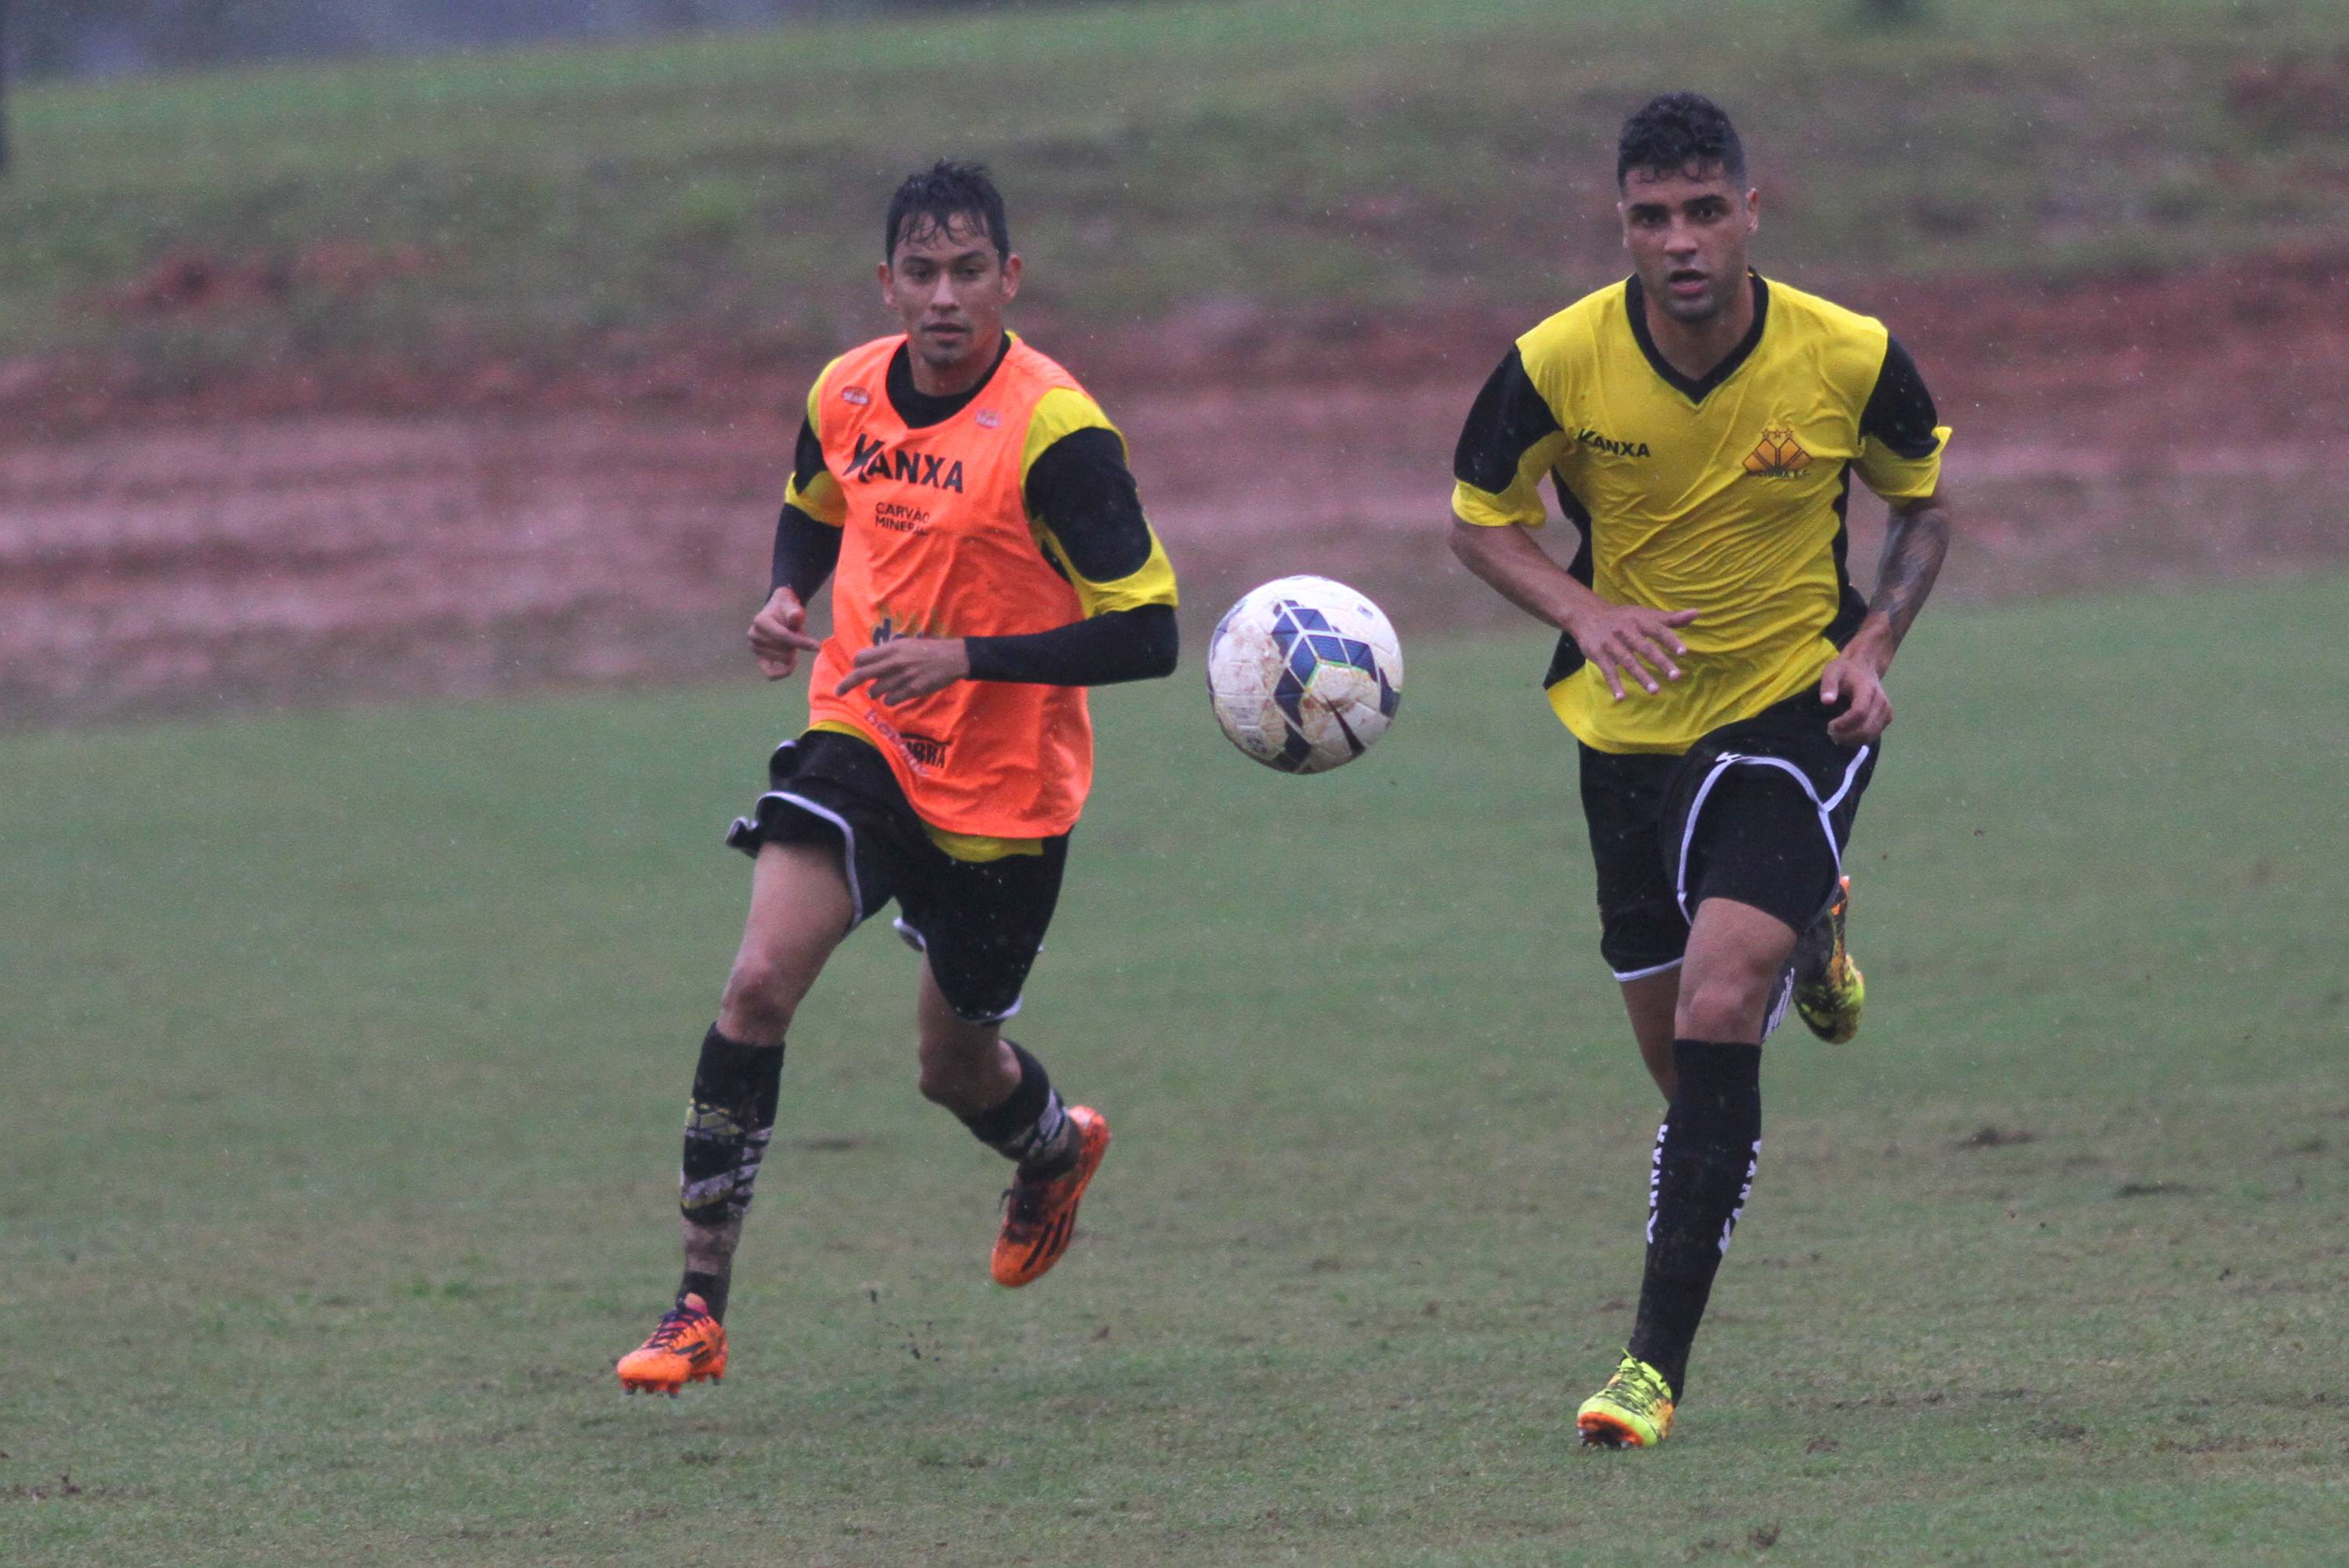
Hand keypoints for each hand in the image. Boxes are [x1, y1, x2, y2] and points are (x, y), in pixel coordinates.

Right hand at [748, 587, 822, 679]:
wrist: (778, 612)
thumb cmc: (788, 609)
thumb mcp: (793, 606)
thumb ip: (795, 612)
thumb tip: (796, 616)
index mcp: (760, 621)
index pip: (783, 636)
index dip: (801, 642)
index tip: (818, 646)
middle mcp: (754, 635)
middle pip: (785, 650)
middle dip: (797, 643)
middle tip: (796, 633)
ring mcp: (755, 648)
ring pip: (783, 660)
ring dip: (793, 651)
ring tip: (792, 640)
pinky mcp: (759, 659)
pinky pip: (770, 674)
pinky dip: (783, 672)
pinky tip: (793, 664)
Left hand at [834, 637, 970, 704]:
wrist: (951, 658)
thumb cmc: (928, 649)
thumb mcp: (906, 644)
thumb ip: (888, 652)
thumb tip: (871, 661)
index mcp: (891, 648)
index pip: (862, 658)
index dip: (858, 664)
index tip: (858, 668)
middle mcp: (893, 662)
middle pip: (861, 675)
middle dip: (846, 684)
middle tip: (838, 691)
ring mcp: (901, 677)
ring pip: (875, 690)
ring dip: (876, 692)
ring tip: (884, 689)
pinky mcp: (911, 690)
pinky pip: (890, 700)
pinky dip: (890, 699)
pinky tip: (896, 695)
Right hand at [1566, 602, 1700, 699]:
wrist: (1587, 615)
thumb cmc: (1623, 617)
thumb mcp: (1645, 615)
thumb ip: (1671, 618)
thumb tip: (1696, 613)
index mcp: (1639, 621)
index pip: (1658, 630)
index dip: (1670, 640)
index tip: (1683, 653)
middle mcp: (1626, 631)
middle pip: (1645, 648)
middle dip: (1660, 662)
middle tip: (1675, 676)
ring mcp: (1611, 643)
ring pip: (1628, 661)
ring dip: (1641, 676)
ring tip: (1655, 691)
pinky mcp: (1598, 654)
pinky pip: (1607, 671)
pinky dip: (1614, 684)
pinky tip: (1621, 697)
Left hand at [1819, 649, 1891, 745]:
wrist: (1865, 666)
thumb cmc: (1845, 670)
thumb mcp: (1832, 671)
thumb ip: (1829, 685)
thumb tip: (1826, 701)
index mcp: (1867, 690)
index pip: (1859, 713)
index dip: (1844, 724)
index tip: (1830, 726)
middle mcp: (1881, 701)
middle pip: (1866, 728)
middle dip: (1846, 736)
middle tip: (1831, 733)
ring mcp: (1886, 710)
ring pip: (1871, 735)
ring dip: (1852, 740)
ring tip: (1837, 735)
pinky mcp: (1887, 717)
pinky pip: (1874, 734)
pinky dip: (1860, 739)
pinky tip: (1847, 736)